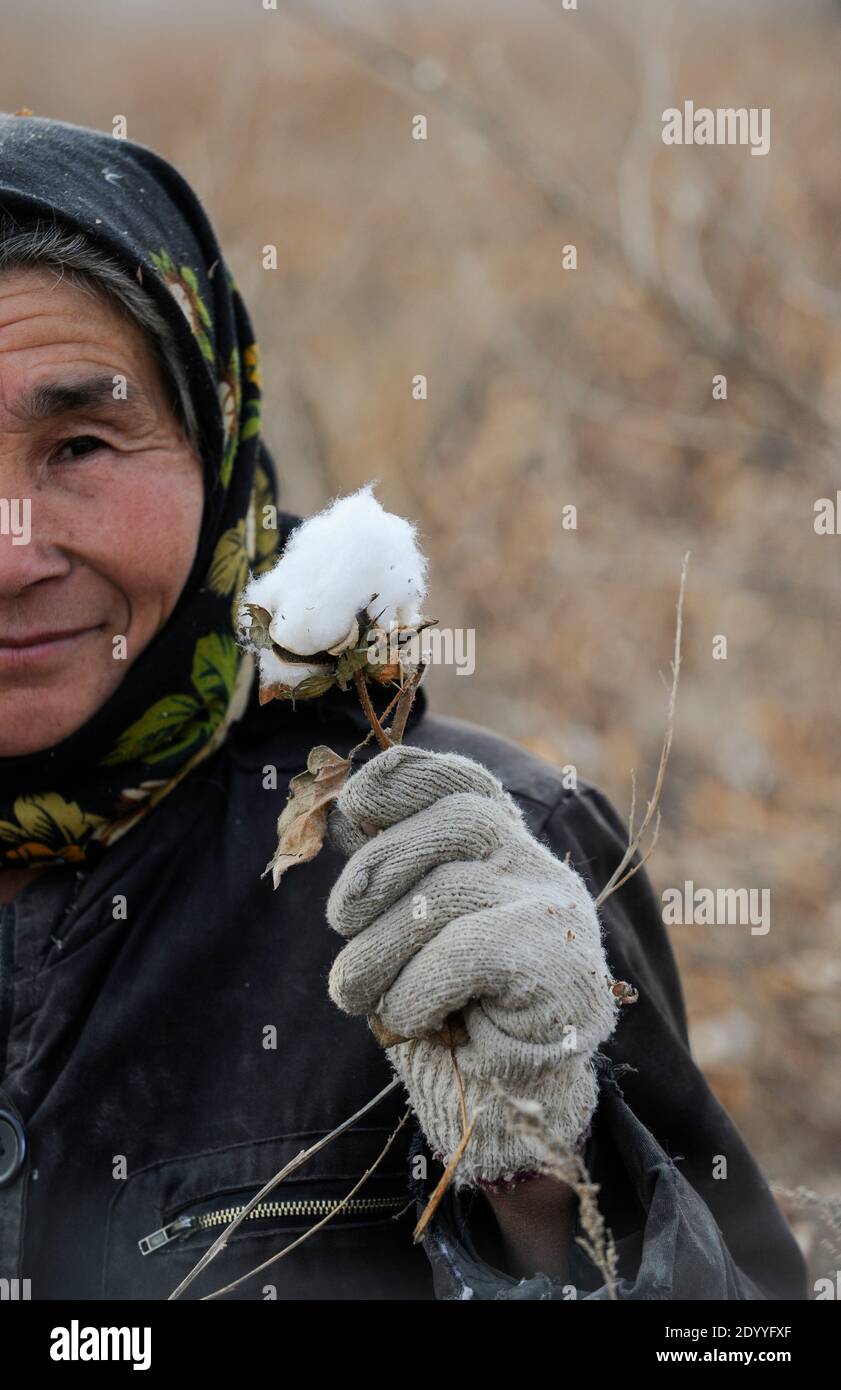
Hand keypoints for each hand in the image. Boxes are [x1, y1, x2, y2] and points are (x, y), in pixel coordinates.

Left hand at [326, 745, 618, 1186]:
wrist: (505, 1107)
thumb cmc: (446, 1014)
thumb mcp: (406, 935)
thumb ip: (388, 878)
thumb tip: (344, 817)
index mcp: (500, 852)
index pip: (467, 785)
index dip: (414, 777)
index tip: (357, 798)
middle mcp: (536, 868)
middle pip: (458, 821)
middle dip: (381, 864)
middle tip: (340, 920)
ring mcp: (554, 912)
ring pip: (450, 894)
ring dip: (380, 951)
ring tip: (354, 992)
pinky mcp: (559, 963)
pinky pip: (464, 952)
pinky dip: (418, 989)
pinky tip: (413, 1018)